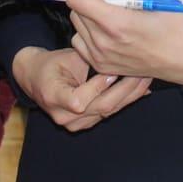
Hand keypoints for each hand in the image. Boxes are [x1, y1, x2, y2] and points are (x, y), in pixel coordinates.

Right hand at [10, 46, 150, 131]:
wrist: (37, 79)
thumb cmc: (52, 64)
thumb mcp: (67, 57)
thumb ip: (90, 60)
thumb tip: (116, 58)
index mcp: (54, 97)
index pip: (80, 100)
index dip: (99, 86)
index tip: (114, 69)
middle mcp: (63, 116)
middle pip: (101, 107)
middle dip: (125, 89)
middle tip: (141, 72)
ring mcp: (75, 124)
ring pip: (109, 111)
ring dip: (130, 96)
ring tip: (146, 79)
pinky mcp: (85, 124)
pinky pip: (108, 113)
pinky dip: (125, 101)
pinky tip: (140, 90)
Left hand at [67, 0, 182, 86]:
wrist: (180, 57)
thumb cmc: (170, 26)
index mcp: (115, 23)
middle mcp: (103, 42)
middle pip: (76, 11)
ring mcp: (100, 57)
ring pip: (78, 27)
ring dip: (89, 16)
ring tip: (110, 15)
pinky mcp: (102, 65)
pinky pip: (81, 44)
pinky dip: (88, 34)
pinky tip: (107, 31)